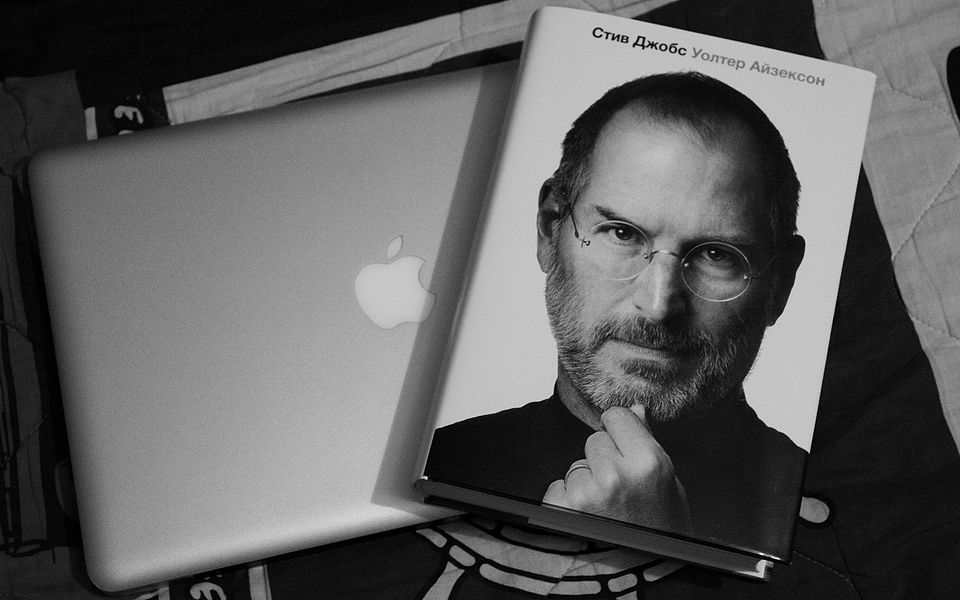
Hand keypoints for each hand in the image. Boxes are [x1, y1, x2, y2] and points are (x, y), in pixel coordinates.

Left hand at [542, 404, 691, 532]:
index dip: (619, 432)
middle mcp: (616, 475)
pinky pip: (558, 486)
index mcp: (648, 463)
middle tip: (620, 490)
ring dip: (586, 482)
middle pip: (595, 440)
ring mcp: (586, 493)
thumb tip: (635, 409)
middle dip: (603, 459)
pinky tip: (589, 518)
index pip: (616, 416)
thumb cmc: (661, 531)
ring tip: (606, 510)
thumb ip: (648, 444)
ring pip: (576, 465)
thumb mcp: (668, 485)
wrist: (645, 576)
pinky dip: (567, 501)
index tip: (623, 446)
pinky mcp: (561, 509)